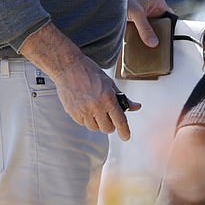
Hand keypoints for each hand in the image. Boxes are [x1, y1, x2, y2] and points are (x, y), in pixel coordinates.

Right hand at [19, 22, 137, 140]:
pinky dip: (87, 120)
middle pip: (107, 128)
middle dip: (110, 125)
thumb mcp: (110, 83)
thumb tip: (137, 107)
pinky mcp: (72, 113)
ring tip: (96, 110)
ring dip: (98, 123)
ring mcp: (83, 111)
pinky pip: (83, 124)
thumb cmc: (90, 73)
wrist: (68, 67)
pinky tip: (86, 108)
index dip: (124, 131)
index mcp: (108, 98)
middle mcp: (96, 107)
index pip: (120, 121)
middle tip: (109, 117)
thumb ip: (123, 98)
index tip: (126, 137)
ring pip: (94, 128)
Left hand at [127, 0, 171, 46]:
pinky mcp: (135, 21)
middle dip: (159, 35)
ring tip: (149, 47)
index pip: (170, 16)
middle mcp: (151, 8)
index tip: (170, 39)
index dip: (171, 27)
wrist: (104, 0)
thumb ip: (145, 29)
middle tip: (159, 46)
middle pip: (161, 24)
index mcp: (156, 2)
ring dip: (149, 37)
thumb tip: (153, 42)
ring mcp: (143, 15)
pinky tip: (139, 44)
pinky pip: (141, 31)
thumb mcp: (137, 14)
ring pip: (151, 29)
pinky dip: (140, 37)